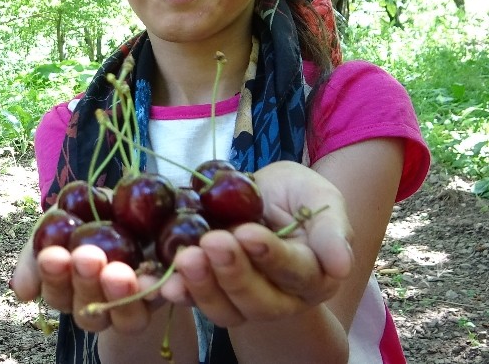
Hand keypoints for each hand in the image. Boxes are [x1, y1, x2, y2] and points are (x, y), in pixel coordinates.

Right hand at [10, 217, 165, 334]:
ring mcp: (131, 305)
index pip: (56, 292)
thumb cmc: (92, 212)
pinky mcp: (162, 296)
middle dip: (86, 283)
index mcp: (68, 286)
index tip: (53, 255)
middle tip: (87, 258)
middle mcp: (97, 303)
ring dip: (119, 296)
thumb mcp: (61, 219)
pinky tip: (154, 279)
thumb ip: (37, 250)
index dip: (53, 276)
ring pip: (123, 318)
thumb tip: (23, 293)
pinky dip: (156, 292)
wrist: (142, 204)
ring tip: (119, 273)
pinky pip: (160, 303)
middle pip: (87, 311)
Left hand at [159, 160, 353, 326]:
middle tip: (212, 242)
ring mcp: (243, 300)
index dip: (272, 256)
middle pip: (260, 300)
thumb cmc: (294, 195)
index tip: (248, 233)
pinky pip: (195, 302)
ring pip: (227, 310)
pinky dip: (179, 293)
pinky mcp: (210, 294)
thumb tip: (341, 266)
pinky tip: (164, 282)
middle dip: (233, 273)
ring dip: (204, 286)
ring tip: (186, 258)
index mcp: (314, 275)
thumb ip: (332, 227)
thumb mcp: (319, 196)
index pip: (296, 272)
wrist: (257, 195)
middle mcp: (282, 297)